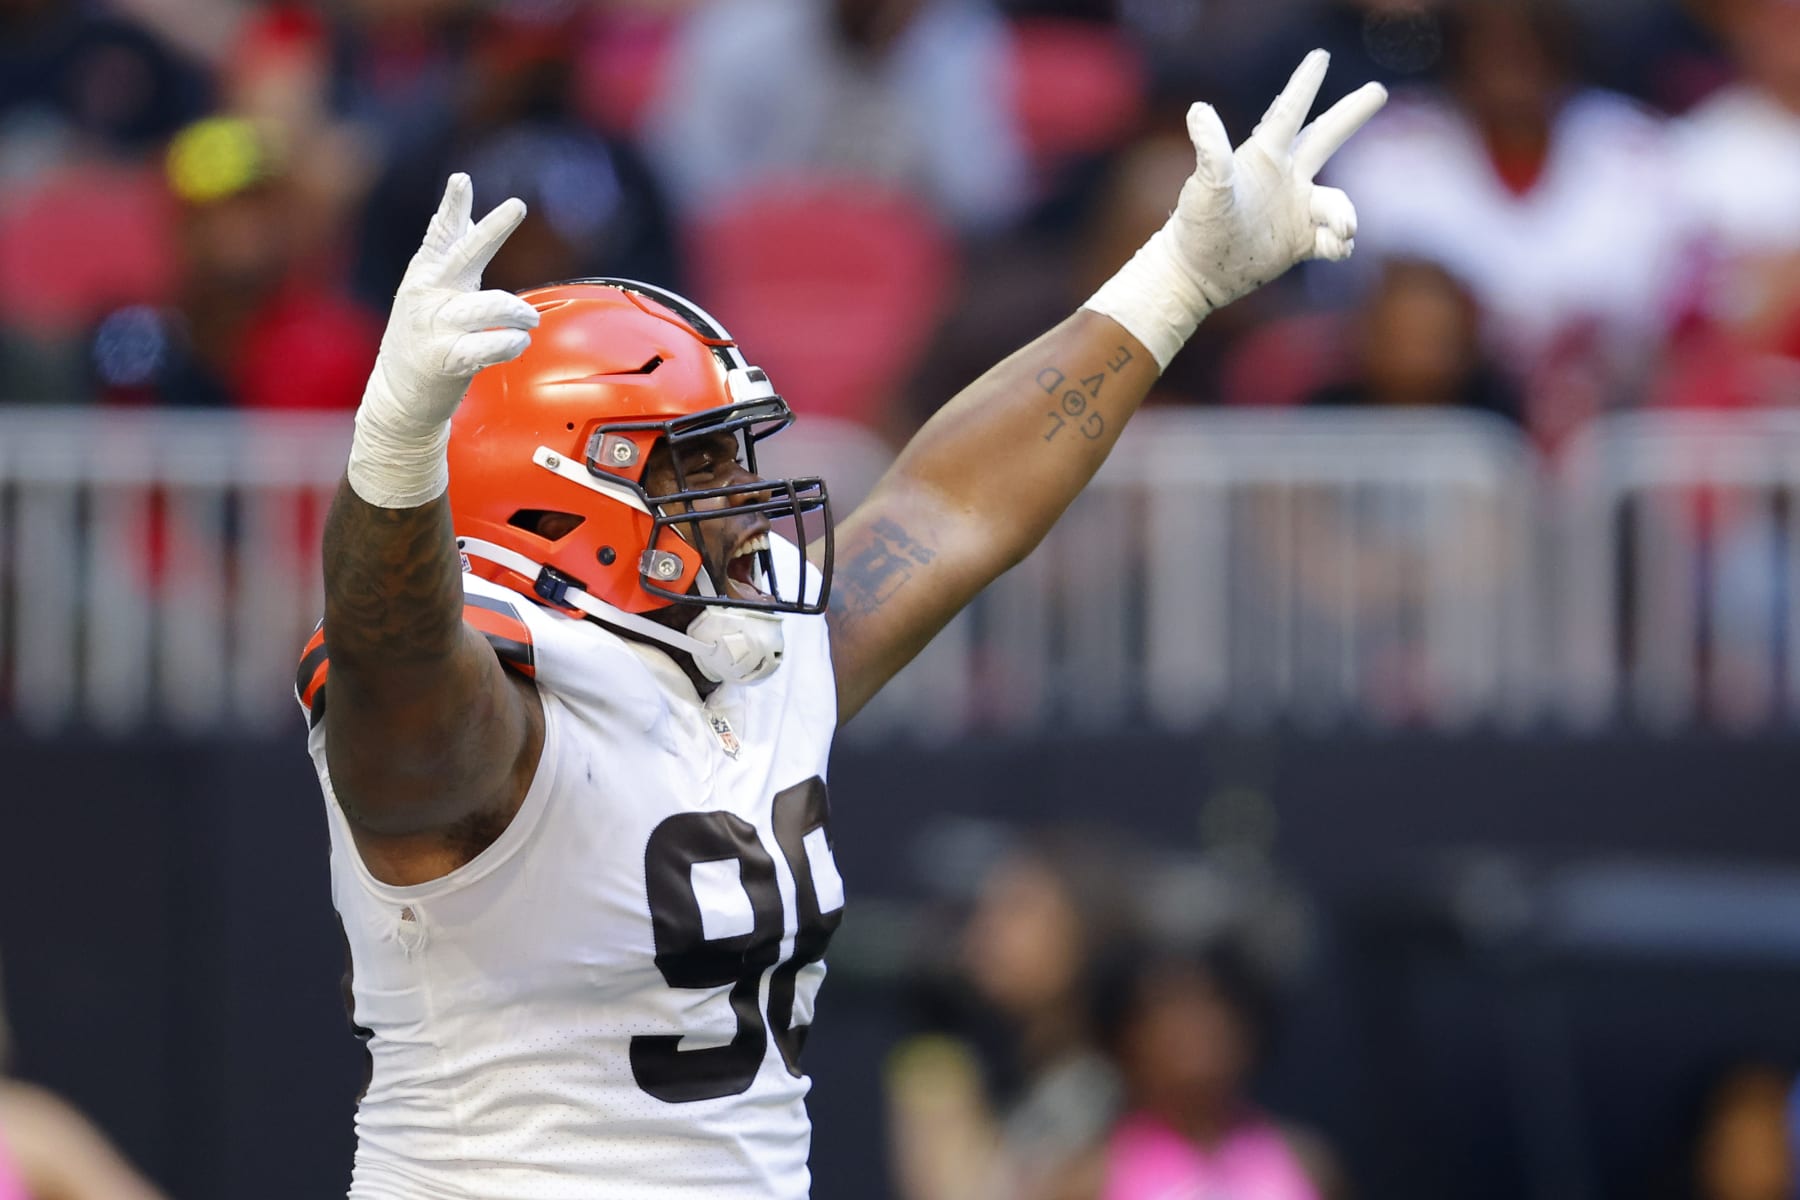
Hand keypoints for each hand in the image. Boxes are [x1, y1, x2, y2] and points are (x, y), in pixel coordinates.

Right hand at [366, 173, 540, 435]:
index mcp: (425, 277)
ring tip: (530, 319)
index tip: (461, 179)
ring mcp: (434, 327)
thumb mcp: (432, 293)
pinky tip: (517, 343)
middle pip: (464, 256)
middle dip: (492, 230)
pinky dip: (510, 343)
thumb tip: (467, 215)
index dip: (452, 207)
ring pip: (489, 306)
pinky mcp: (444, 359)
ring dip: (517, 312)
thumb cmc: (424, 341)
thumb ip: (450, 257)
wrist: (399, 399)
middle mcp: (427, 296)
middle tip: (517, 205)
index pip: (440, 235)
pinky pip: (489, 346)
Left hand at [1171, 50, 1386, 309]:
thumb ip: (1211, 151)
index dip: (1305, 85)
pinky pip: (1334, 239)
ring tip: (1344, 228)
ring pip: (1336, 201)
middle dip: (1351, 114)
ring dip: (1345, 214)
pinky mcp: (1301, 241)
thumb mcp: (1206, 188)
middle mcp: (1286, 177)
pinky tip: (1338, 248)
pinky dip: (1341, 243)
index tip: (1320, 57)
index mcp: (1264, 157)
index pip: (1289, 114)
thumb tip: (1199, 109)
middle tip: (1378, 90)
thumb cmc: (1198, 224)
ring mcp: (1296, 208)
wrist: (1197, 272)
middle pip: (1326, 137)